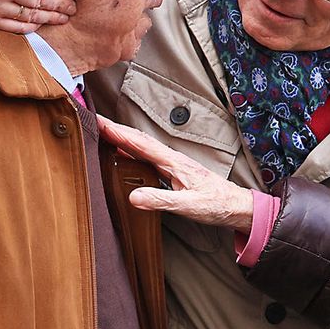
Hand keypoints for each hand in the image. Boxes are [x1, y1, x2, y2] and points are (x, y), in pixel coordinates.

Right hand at [97, 116, 254, 230]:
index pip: (139, 143)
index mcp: (173, 162)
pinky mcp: (174, 172)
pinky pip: (147, 157)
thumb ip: (161, 200)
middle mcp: (171, 159)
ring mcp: (173, 164)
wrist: (237, 207)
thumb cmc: (217, 205)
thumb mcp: (188, 206)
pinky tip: (125, 157)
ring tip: (102, 135)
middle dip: (115, 130)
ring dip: (122, 139)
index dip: (117, 132)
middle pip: (137, 140)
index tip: (97, 121)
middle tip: (93, 123)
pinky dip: (131, 152)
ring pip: (142, 147)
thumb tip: (133, 197)